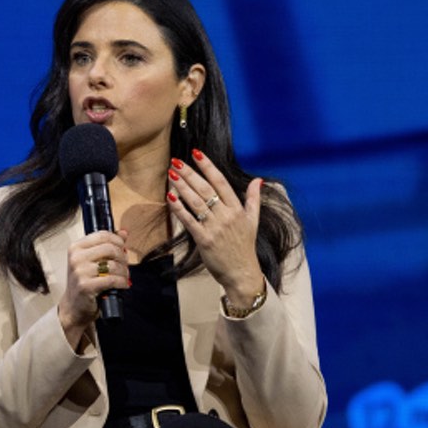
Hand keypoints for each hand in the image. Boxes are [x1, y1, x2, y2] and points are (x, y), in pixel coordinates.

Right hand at [57, 229, 128, 343]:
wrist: (73, 307)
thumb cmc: (84, 282)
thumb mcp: (92, 260)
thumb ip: (106, 245)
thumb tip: (124, 232)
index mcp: (76, 248)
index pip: (103, 235)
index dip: (118, 240)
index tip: (123, 248)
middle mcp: (76, 258)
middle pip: (110, 248)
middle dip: (122, 257)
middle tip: (125, 265)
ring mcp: (80, 272)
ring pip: (113, 265)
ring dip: (124, 271)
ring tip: (124, 276)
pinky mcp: (86, 286)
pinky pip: (112, 279)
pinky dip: (122, 282)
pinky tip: (123, 284)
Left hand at [167, 149, 264, 303]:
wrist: (242, 273)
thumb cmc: (245, 247)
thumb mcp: (253, 221)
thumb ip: (254, 199)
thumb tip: (258, 180)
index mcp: (237, 209)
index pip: (221, 182)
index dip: (208, 166)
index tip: (197, 153)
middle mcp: (226, 216)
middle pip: (205, 189)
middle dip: (190, 173)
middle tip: (176, 161)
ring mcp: (215, 228)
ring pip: (195, 202)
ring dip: (182, 187)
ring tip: (171, 174)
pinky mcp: (204, 240)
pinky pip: (189, 220)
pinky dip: (179, 208)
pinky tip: (170, 196)